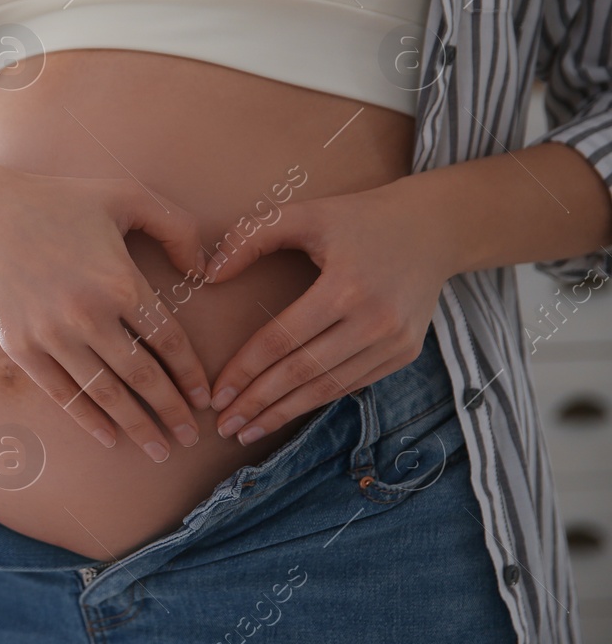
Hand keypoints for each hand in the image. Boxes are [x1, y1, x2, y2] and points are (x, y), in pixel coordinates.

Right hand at [0, 164, 213, 461]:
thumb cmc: (56, 200)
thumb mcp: (125, 196)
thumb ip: (176, 226)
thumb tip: (202, 270)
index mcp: (120, 281)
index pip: (168, 342)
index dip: (191, 375)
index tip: (205, 400)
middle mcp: (88, 315)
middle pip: (143, 377)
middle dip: (172, 413)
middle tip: (191, 438)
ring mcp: (51, 335)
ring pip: (105, 393)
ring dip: (135, 426)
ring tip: (158, 448)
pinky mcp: (20, 347)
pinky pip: (62, 393)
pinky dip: (88, 419)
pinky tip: (108, 437)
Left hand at [201, 181, 455, 443]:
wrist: (434, 228)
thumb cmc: (358, 218)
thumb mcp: (305, 213)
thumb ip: (253, 237)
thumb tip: (208, 275)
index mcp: (345, 286)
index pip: (281, 340)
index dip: (245, 371)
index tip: (215, 396)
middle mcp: (375, 321)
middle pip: (303, 373)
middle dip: (259, 404)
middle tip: (224, 427)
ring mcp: (395, 342)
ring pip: (328, 388)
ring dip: (285, 413)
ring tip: (247, 431)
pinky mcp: (405, 353)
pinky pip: (352, 385)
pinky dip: (317, 401)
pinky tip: (287, 412)